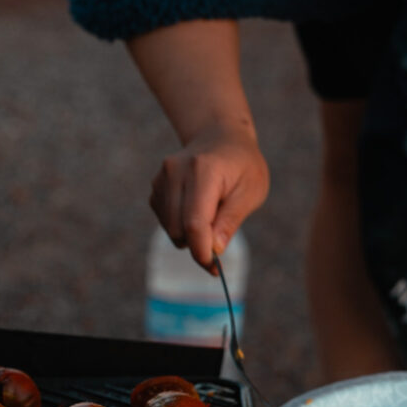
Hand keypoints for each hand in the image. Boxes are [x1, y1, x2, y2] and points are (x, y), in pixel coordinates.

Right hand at [149, 123, 269, 270]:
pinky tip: (196, 211)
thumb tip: (214, 250)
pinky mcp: (155, 187)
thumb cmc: (242, 166)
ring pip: (169, 228)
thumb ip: (231, 221)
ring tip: (212, 218)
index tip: (215, 268)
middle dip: (198, 245)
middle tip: (219, 247)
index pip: (195, 222)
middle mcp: (176, 172)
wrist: (220, 137)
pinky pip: (164, 221)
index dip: (202, 251)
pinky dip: (180, 227)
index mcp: (203, 171)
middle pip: (178, 229)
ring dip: (189, 236)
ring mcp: (161, 178)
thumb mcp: (250, 192)